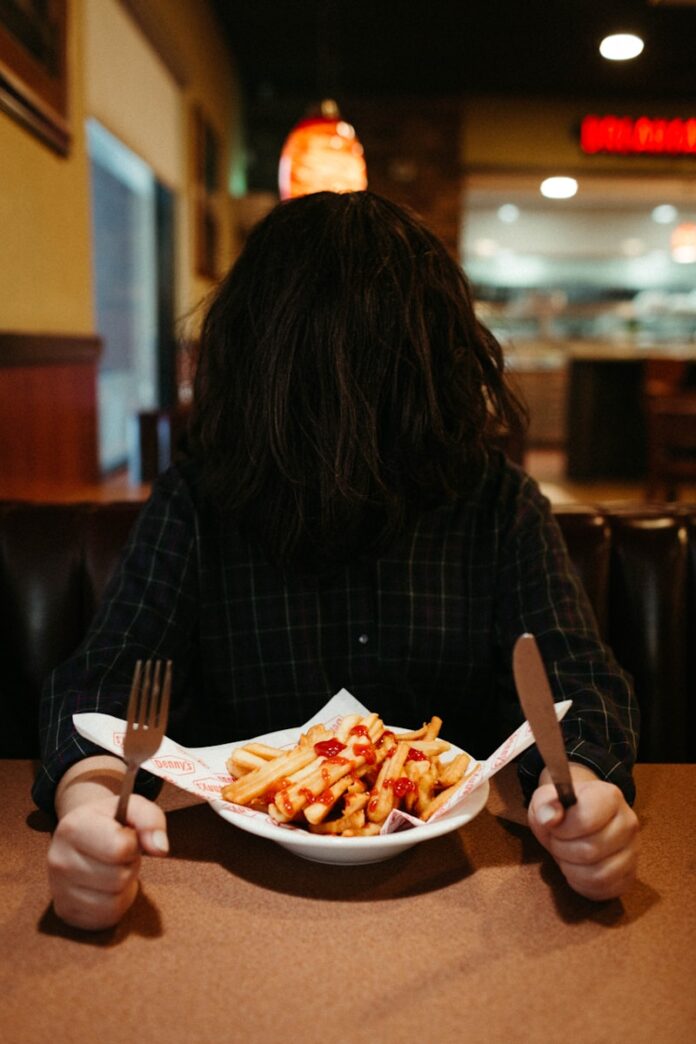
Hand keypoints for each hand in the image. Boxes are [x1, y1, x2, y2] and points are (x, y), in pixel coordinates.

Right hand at [47, 793, 168, 930]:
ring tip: (113, 867)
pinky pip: (107, 917)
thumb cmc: (111, 821)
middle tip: (119, 854)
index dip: (133, 843)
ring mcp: (58, 890)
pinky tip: (107, 886)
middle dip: (128, 865)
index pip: (119, 849)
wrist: (80, 836)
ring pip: (113, 901)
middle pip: (118, 878)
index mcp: (72, 827)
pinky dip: (117, 903)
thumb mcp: (132, 807)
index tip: (126, 836)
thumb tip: (160, 849)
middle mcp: (58, 860)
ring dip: (124, 884)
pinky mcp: (66, 912)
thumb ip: (151, 819)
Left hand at [528, 764, 638, 900]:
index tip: (554, 826)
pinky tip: (575, 869)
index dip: (562, 829)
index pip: (586, 820)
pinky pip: (604, 890)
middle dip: (563, 849)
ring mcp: (632, 851)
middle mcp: (628, 823)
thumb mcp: (546, 798)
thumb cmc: (563, 809)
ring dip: (571, 869)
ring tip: (565, 855)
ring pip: (600, 875)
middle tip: (556, 842)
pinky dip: (582, 884)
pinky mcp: (629, 875)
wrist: (578, 819)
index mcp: (610, 797)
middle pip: (591, 850)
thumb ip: (545, 804)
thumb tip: (550, 818)